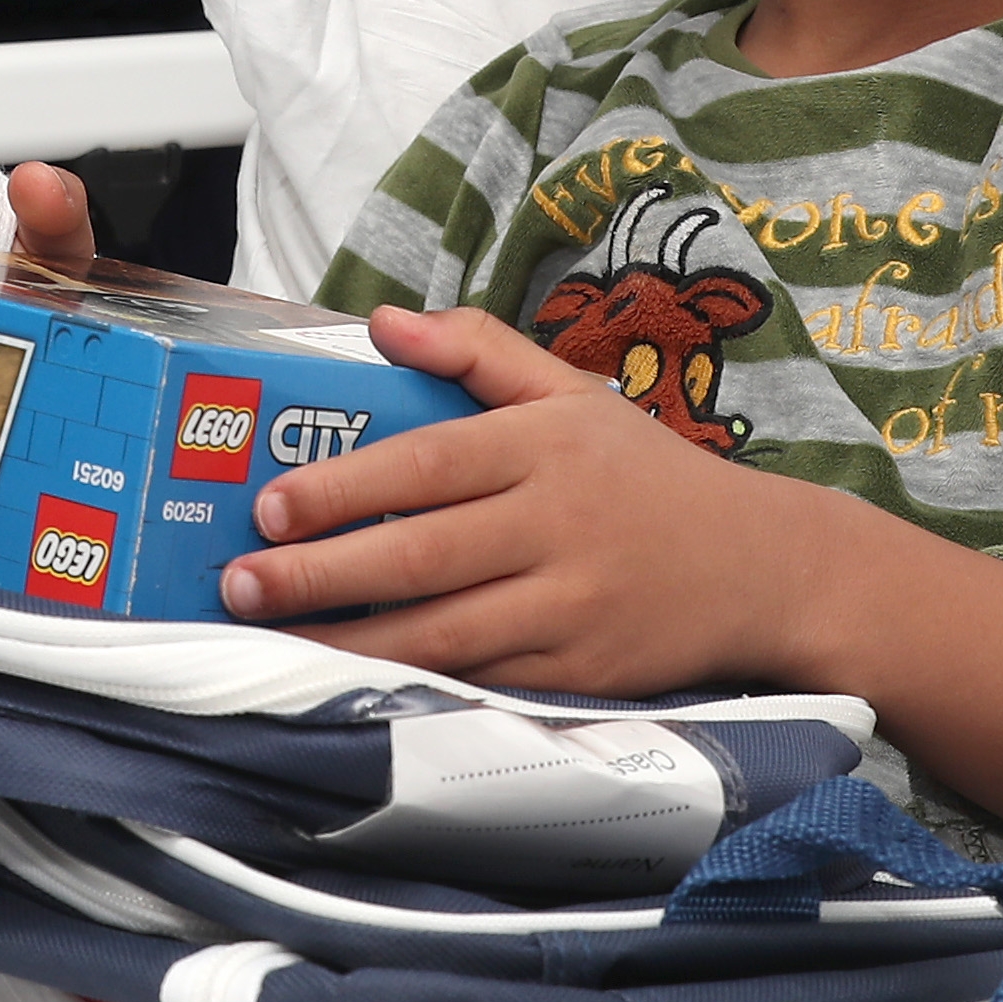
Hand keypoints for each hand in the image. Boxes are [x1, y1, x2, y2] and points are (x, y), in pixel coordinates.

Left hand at [225, 306, 1002, 844]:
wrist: (761, 567)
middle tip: (241, 581)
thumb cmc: (645, 475)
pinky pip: (486, 678)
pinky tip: (356, 680)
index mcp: (546, 446)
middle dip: (322, 573)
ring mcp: (573, 603)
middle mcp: (558, 524)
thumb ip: (477, 352)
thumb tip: (381, 320)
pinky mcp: (584, 672)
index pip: (428, 465)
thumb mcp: (572, 394)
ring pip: (445, 629)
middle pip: (422, 553)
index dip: (346, 489)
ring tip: (275, 638)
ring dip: (351, 638)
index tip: (270, 504)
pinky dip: (418, 681)